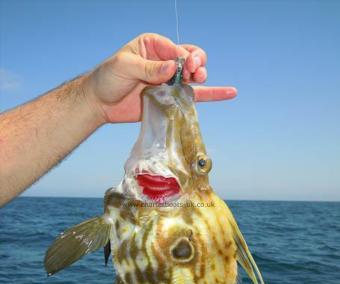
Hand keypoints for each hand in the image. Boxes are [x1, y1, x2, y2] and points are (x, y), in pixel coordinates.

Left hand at [84, 33, 236, 122]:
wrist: (100, 103)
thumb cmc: (107, 78)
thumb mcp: (124, 66)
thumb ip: (150, 68)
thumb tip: (173, 68)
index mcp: (154, 46)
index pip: (177, 49)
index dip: (185, 58)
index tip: (184, 69)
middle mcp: (165, 62)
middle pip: (191, 59)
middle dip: (196, 65)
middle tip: (193, 74)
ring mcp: (169, 81)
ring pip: (194, 77)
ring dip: (201, 78)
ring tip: (198, 80)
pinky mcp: (170, 98)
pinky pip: (194, 96)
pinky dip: (212, 95)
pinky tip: (229, 93)